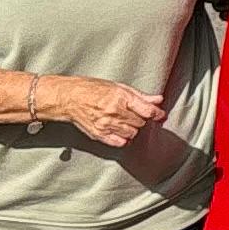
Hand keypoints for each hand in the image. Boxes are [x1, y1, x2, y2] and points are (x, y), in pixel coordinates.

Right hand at [44, 77, 167, 148]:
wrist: (69, 98)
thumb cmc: (92, 89)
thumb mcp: (118, 86)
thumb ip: (140, 96)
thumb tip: (158, 100)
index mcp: (121, 97)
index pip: (147, 111)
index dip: (157, 114)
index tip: (159, 115)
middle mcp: (115, 112)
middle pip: (141, 123)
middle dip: (141, 119)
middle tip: (134, 113)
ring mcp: (107, 124)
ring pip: (133, 133)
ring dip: (132, 128)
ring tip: (124, 121)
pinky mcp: (99, 134)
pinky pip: (120, 143)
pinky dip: (124, 139)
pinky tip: (120, 131)